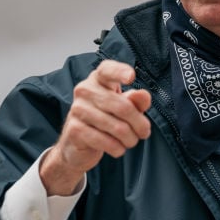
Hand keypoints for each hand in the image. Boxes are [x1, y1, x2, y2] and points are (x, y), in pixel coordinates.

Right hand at [39, 60, 150, 194]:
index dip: (120, 71)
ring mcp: (77, 109)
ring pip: (118, 127)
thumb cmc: (104, 120)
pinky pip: (106, 141)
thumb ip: (136, 101)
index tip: (131, 77)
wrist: (76, 145)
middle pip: (123, 107)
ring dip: (130, 139)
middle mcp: (84, 90)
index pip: (107, 70)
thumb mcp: (124, 108)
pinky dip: (118, 149)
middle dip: (140, 124)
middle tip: (144, 133)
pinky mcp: (75, 129)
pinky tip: (118, 149)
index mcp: (98, 80)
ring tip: (131, 141)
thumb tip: (144, 95)